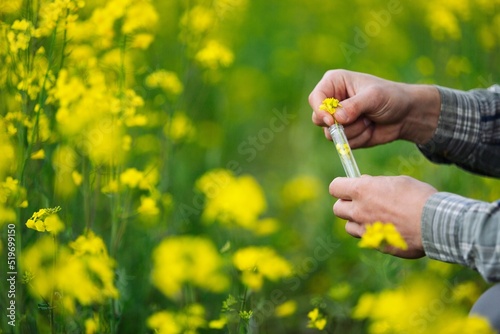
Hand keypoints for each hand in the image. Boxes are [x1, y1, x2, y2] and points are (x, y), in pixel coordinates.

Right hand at [309, 69, 440, 146]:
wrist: (406, 115)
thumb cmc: (391, 97)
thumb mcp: (374, 96)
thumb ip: (354, 106)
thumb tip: (337, 118)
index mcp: (334, 83)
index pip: (316, 98)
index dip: (320, 110)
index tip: (331, 121)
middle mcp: (332, 101)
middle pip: (318, 118)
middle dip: (337, 124)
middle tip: (357, 120)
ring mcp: (337, 119)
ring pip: (331, 134)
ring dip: (354, 131)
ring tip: (369, 120)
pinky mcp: (344, 134)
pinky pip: (343, 143)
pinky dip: (359, 139)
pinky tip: (370, 129)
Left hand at [329, 175, 436, 258]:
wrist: (435, 223)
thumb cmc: (419, 197)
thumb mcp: (397, 181)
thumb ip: (375, 184)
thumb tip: (363, 183)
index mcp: (362, 191)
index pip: (335, 187)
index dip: (342, 186)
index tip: (350, 187)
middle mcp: (359, 211)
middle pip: (338, 209)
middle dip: (347, 204)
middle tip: (363, 202)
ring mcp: (366, 230)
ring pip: (349, 226)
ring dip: (357, 221)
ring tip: (375, 217)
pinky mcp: (376, 245)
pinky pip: (366, 239)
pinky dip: (372, 234)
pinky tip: (389, 229)